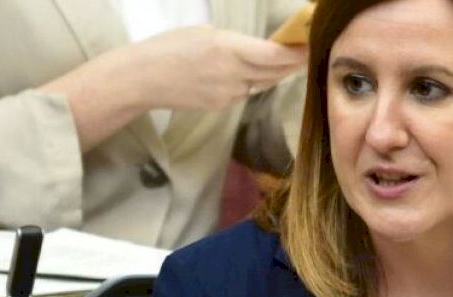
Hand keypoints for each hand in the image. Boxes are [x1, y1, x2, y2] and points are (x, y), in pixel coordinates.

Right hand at [118, 25, 306, 110]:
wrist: (141, 79)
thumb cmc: (168, 47)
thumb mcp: (204, 34)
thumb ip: (235, 43)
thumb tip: (259, 50)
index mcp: (227, 48)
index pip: (274, 54)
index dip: (296, 52)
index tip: (311, 45)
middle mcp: (233, 74)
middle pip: (276, 71)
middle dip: (294, 63)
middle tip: (308, 52)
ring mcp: (229, 94)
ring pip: (262, 82)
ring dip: (275, 72)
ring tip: (284, 60)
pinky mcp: (223, 107)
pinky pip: (246, 92)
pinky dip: (252, 82)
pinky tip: (246, 73)